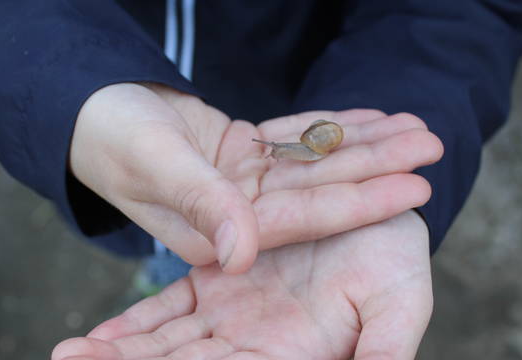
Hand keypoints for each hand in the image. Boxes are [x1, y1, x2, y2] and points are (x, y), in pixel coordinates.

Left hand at [52, 210, 432, 359]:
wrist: (376, 206)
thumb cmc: (396, 259)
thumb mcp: (399, 301)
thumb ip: (381, 349)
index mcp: (290, 355)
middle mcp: (253, 343)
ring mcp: (231, 315)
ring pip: (166, 343)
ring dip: (121, 352)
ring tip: (70, 356)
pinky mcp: (218, 283)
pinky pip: (169, 309)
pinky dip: (138, 324)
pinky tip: (101, 336)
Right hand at [71, 83, 441, 271]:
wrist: (88, 111)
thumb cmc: (111, 137)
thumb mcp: (154, 164)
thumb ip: (201, 205)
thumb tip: (243, 254)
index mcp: (218, 232)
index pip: (302, 218)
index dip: (359, 201)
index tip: (415, 183)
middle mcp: (238, 215)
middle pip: (320, 191)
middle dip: (377, 167)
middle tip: (433, 144)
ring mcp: (242, 186)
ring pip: (312, 163)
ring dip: (363, 144)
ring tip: (415, 126)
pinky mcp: (240, 158)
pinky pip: (292, 141)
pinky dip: (328, 127)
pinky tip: (368, 116)